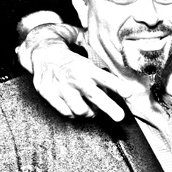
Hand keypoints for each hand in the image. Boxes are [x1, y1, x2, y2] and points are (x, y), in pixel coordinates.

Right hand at [16, 23, 130, 121]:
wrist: (43, 54)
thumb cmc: (72, 61)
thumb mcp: (88, 62)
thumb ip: (101, 76)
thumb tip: (119, 91)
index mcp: (86, 68)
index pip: (105, 78)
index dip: (117, 86)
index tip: (129, 93)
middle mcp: (74, 78)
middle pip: (94, 96)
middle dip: (109, 107)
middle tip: (120, 117)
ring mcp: (61, 87)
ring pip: (80, 110)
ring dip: (90, 113)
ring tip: (93, 110)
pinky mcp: (49, 95)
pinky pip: (67, 113)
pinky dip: (74, 113)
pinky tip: (77, 107)